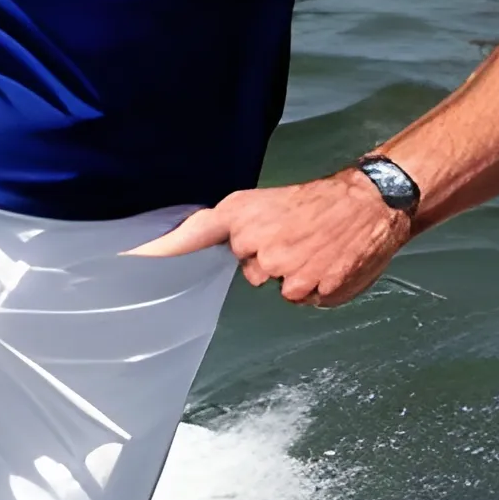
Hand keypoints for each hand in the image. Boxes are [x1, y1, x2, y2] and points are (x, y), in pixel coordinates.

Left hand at [128, 169, 411, 305]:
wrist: (370, 203)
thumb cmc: (316, 202)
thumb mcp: (262, 202)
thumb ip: (231, 224)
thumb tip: (195, 245)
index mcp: (241, 217)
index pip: (191, 235)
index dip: (158, 250)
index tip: (128, 258)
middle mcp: (257, 246)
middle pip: (250, 270)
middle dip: (270, 258)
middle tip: (295, 236)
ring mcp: (285, 271)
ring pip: (280, 287)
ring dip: (296, 274)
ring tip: (316, 248)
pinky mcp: (313, 291)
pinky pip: (307, 298)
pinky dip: (319, 286)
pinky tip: (330, 262)